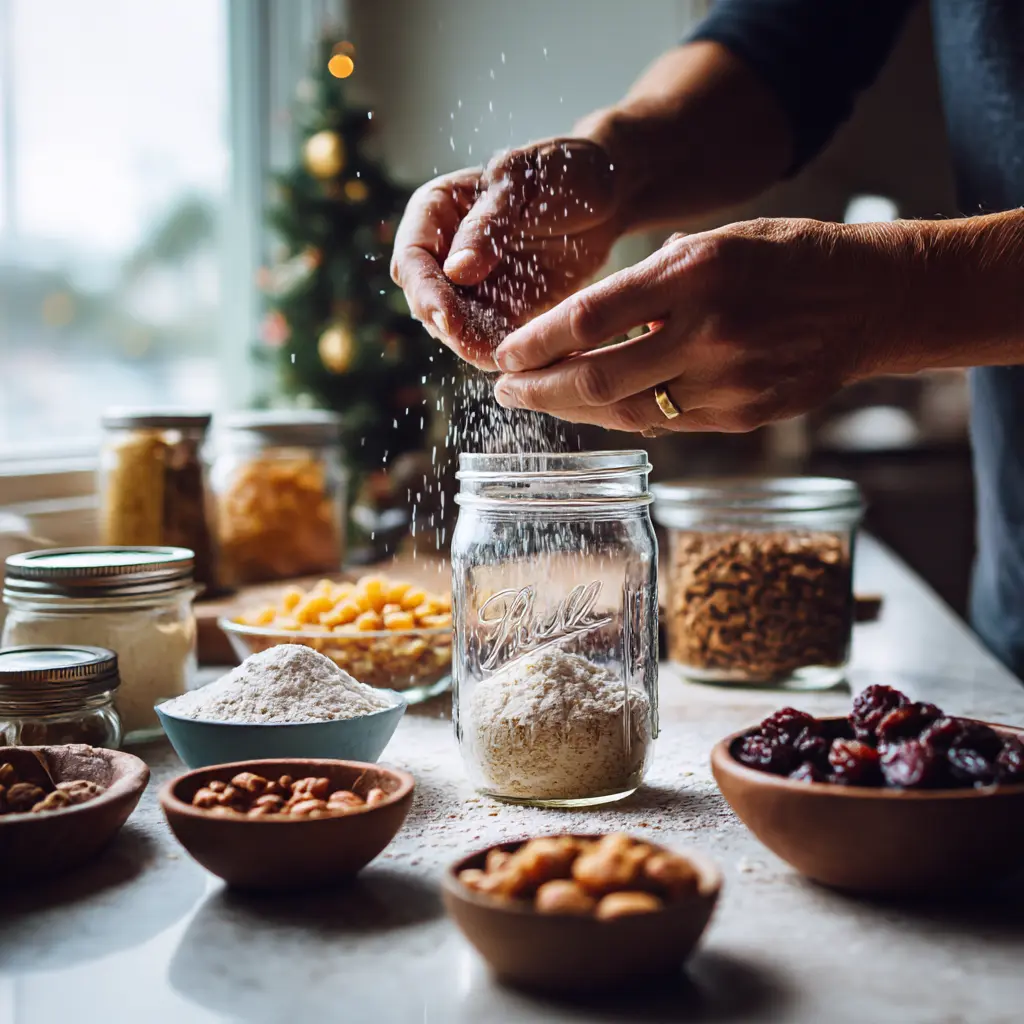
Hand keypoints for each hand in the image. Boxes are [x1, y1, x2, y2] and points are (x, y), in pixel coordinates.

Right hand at [391, 138, 621, 368]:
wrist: (606, 196)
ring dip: (476, 348)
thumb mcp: (523, 183)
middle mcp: (445, 253)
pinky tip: (525, 363)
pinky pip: (492, 340)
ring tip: (506, 361)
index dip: (425, 292)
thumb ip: (488, 223)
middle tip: (480, 350)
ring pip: (457, 330)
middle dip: (451, 330)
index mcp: (436, 212)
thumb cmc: (561, 172)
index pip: (412, 259)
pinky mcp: (502, 312)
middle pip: (428, 303)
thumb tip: (456, 271)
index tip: (448, 318)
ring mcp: (471, 287)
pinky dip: (504, 353)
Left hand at [491, 217, 908, 431]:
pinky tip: (595, 408)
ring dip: (574, 410)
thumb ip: (647, 284)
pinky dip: (623, 417)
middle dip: (540, 389)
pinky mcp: (743, 418)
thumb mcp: (713, 242)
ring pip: (628, 413)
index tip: (503, 355)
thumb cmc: (786, 258)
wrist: (871, 300)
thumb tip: (576, 327)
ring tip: (540, 400)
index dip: (536, 343)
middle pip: (598, 380)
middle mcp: (710, 333)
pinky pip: (666, 424)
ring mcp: (729, 383)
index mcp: (697, 274)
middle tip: (505, 390)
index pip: (591, 318)